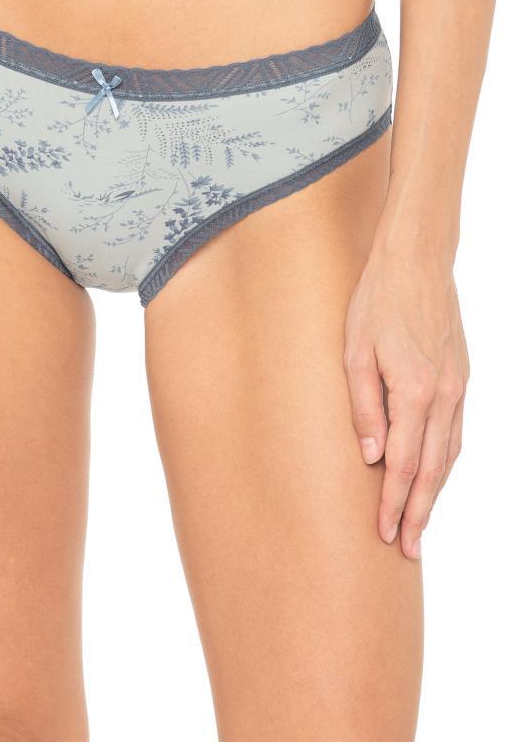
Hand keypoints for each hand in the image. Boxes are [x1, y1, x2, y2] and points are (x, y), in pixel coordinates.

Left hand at [344, 241, 467, 558]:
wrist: (417, 262)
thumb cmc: (377, 302)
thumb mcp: (354, 351)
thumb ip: (363, 406)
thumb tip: (369, 456)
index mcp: (415, 391)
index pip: (402, 464)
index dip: (392, 503)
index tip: (385, 535)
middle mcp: (444, 396)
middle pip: (432, 470)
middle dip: (418, 513)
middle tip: (408, 551)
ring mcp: (458, 388)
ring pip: (449, 455)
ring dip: (435, 493)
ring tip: (420, 524)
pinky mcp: (460, 378)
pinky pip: (456, 433)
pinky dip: (445, 463)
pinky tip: (434, 476)